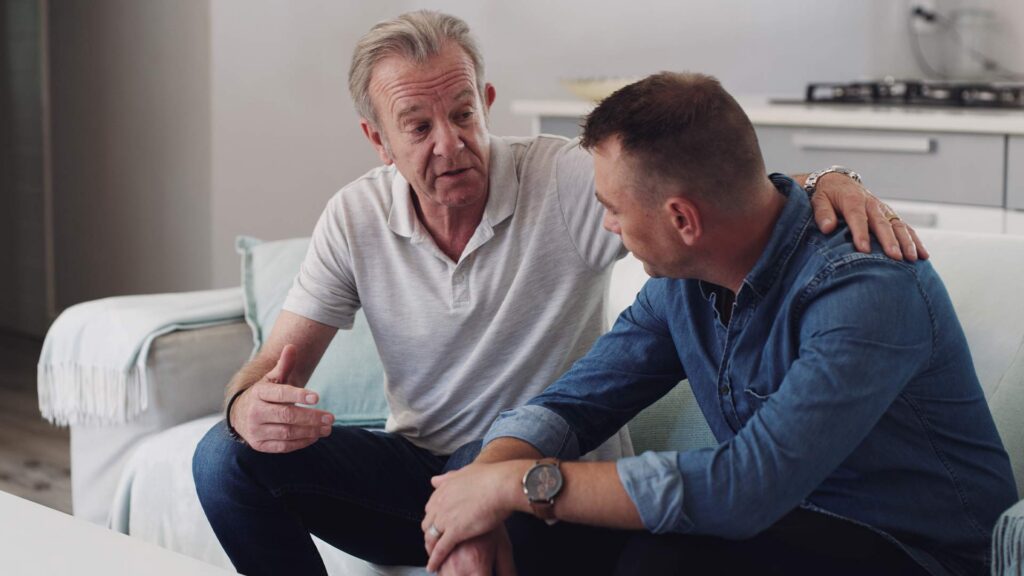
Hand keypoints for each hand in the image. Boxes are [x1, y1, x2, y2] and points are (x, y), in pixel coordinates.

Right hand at [229, 344, 334, 452]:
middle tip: (331, 418)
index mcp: (258, 393)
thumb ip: (284, 365)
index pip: (280, 394)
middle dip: (311, 417)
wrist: (240, 415)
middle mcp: (254, 412)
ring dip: (310, 431)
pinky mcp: (259, 445)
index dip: (299, 395)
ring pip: (287, 433)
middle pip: (287, 415)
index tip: (317, 398)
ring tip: (327, 428)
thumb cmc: (263, 395)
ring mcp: (256, 430)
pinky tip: (315, 436)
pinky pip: (283, 446)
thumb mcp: (271, 379)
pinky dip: (301, 442)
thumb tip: (291, 347)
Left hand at [422, 462, 520, 572]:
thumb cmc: (490, 477)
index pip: (431, 507)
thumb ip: (448, 478)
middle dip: (431, 533)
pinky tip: (433, 568)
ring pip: (431, 537)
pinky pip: (440, 549)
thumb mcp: (465, 472)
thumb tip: (434, 480)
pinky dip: (435, 560)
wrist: (500, 485)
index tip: (439, 524)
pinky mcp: (454, 532)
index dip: (435, 518)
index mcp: (443, 490)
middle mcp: (440, 504)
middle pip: (428, 523)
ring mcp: (445, 518)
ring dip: (430, 548)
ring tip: (433, 557)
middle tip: (436, 542)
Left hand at [810, 173, 929, 261]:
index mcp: (853, 200)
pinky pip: (905, 228)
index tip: (864, 249)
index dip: (861, 233)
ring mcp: (883, 210)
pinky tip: (923, 255)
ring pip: (898, 226)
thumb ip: (823, 213)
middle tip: (895, 257)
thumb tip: (827, 228)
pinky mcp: (890, 215)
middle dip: (889, 241)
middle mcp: (872, 204)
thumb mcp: (818, 200)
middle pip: (882, 223)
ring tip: (912, 259)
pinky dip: (915, 241)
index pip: (857, 217)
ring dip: (907, 242)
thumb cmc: (827, 195)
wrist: (839, 182)